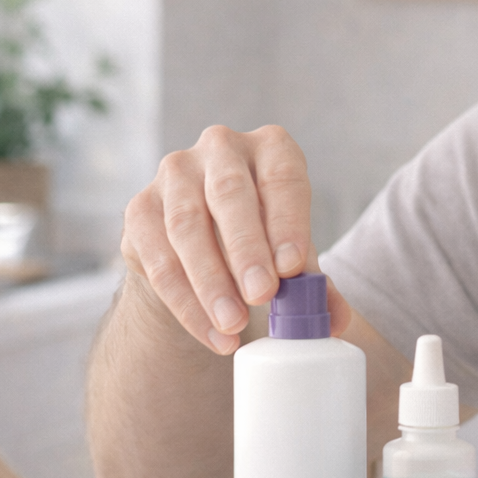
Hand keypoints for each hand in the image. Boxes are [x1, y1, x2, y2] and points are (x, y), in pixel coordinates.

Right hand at [120, 125, 350, 354]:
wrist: (204, 243)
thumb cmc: (264, 239)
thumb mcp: (293, 251)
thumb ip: (316, 283)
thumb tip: (337, 320)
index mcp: (271, 146)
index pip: (282, 177)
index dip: (288, 221)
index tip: (293, 267)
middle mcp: (220, 148)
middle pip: (230, 194)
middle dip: (246, 249)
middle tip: (262, 295)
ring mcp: (174, 174)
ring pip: (187, 227)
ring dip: (211, 282)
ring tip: (234, 323)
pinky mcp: (140, 209)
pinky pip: (158, 258)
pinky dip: (185, 302)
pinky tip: (211, 331)